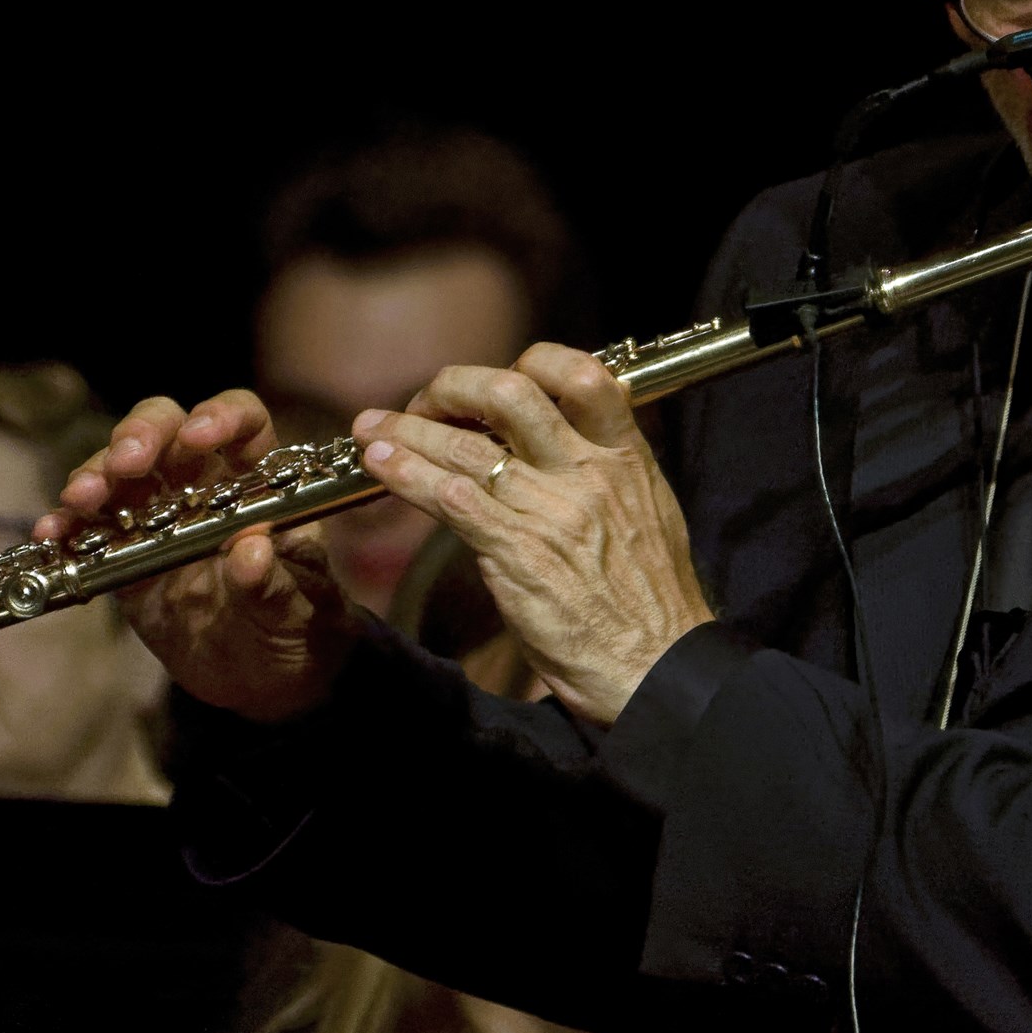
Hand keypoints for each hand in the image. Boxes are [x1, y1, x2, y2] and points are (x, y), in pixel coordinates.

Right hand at [34, 391, 358, 723]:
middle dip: (141, 435)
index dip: (221, 416)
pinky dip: (68, 528)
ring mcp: (159, 520)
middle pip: (168, 431)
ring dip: (95, 476)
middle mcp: (205, 488)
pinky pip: (90, 533)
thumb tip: (251, 551)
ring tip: (80, 500)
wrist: (266, 682)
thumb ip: (274, 585)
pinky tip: (54, 536)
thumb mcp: (299, 612)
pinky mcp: (124, 560)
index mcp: (259, 484)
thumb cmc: (300, 630)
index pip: (245, 424)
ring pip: (121, 473)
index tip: (199, 436)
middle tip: (125, 463)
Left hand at [352, 343, 713, 726]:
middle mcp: (587, 474)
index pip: (583, 374)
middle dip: (454, 387)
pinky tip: (381, 468)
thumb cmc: (652, 604)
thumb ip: (608, 474)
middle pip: (512, 393)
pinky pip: (452, 500)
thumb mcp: (648, 516)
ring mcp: (550, 512)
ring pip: (467, 446)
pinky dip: (408, 477)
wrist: (661, 669)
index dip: (531, 363)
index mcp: (624, 459)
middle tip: (422, 403)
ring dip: (408, 431)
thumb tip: (568, 445)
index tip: (494, 386)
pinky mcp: (518, 555)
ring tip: (370, 429)